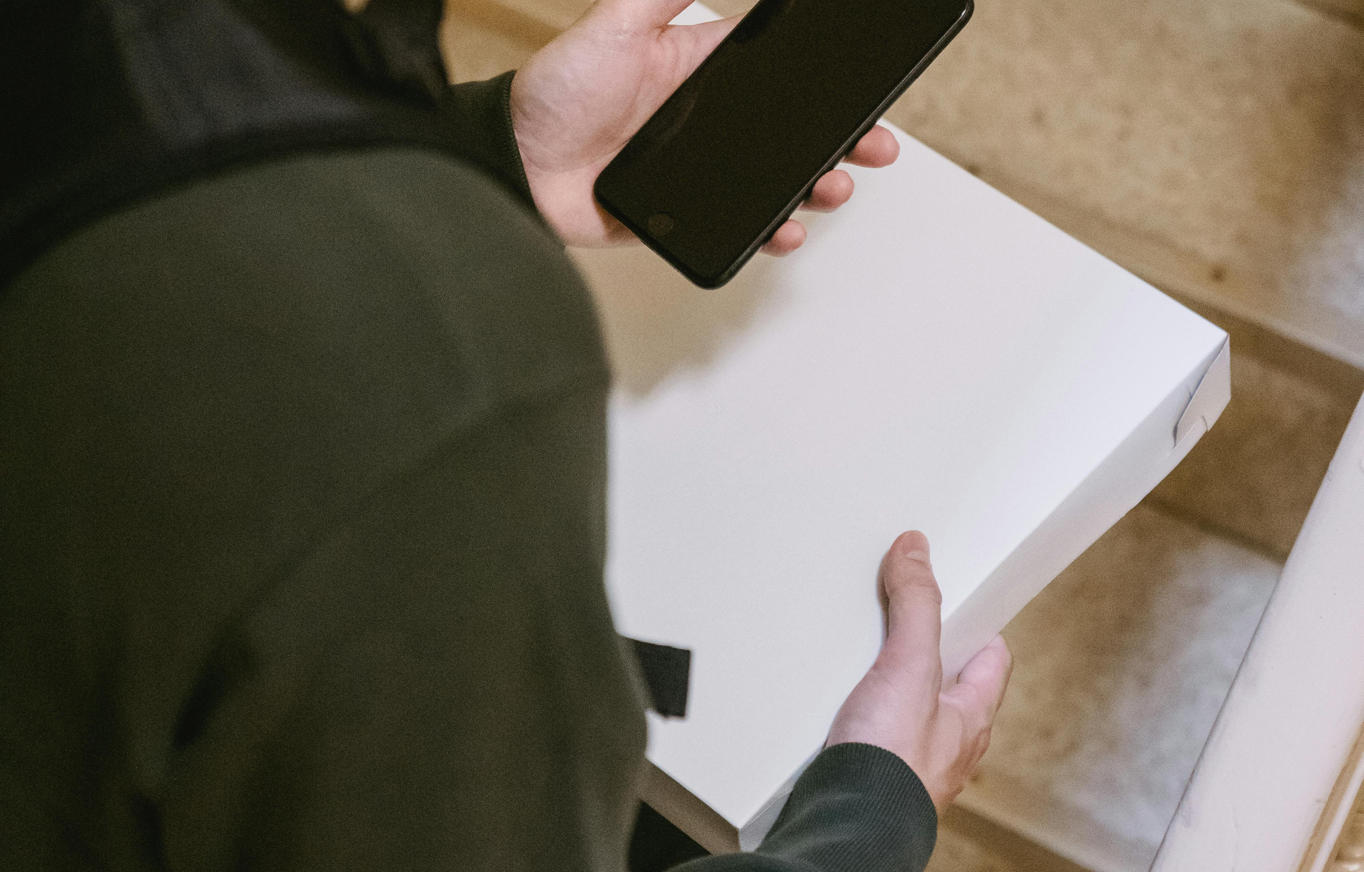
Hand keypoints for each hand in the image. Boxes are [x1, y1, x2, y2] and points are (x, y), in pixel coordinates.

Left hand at [509, 0, 899, 255]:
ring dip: (815, 186)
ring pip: (776, 182)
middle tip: (873, 146)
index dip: (824, 81)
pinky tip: (788, 228)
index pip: (777, 71)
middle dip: (840, 140)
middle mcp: (705, 122)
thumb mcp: (614, 25)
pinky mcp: (682, 217)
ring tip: (832, 186)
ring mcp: (698, 173)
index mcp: (696, 69)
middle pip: (791, 132)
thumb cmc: (552, 93)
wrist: (512, 168)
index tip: (863, 86)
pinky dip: (770, 232)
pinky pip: (739, 227)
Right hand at [826, 531, 1011, 812]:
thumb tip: (917, 551)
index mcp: (969, 718)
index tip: (958, 600)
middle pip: (943, 683)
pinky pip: (869, 733)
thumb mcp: (909, 665)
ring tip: (858, 661)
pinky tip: (833, 707)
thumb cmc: (891, 762)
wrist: (848, 822)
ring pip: (904, 710)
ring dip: (885, 686)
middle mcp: (945, 744)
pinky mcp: (869, 774)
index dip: (976, 627)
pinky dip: (855, 714)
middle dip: (921, 652)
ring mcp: (908, 762)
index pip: (991, 660)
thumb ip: (916, 606)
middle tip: (898, 623)